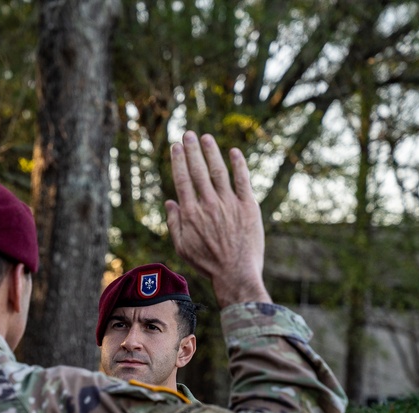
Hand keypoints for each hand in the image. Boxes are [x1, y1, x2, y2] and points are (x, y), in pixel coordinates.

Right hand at [165, 131, 270, 306]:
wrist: (236, 274)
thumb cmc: (207, 264)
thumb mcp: (182, 247)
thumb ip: (174, 223)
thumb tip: (170, 201)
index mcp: (191, 213)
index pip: (183, 180)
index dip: (179, 161)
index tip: (176, 147)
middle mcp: (209, 204)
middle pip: (198, 170)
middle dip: (192, 150)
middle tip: (188, 134)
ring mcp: (230, 204)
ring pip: (219, 171)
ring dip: (212, 152)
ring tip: (206, 138)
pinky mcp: (248, 207)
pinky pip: (243, 180)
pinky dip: (238, 165)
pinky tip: (234, 152)